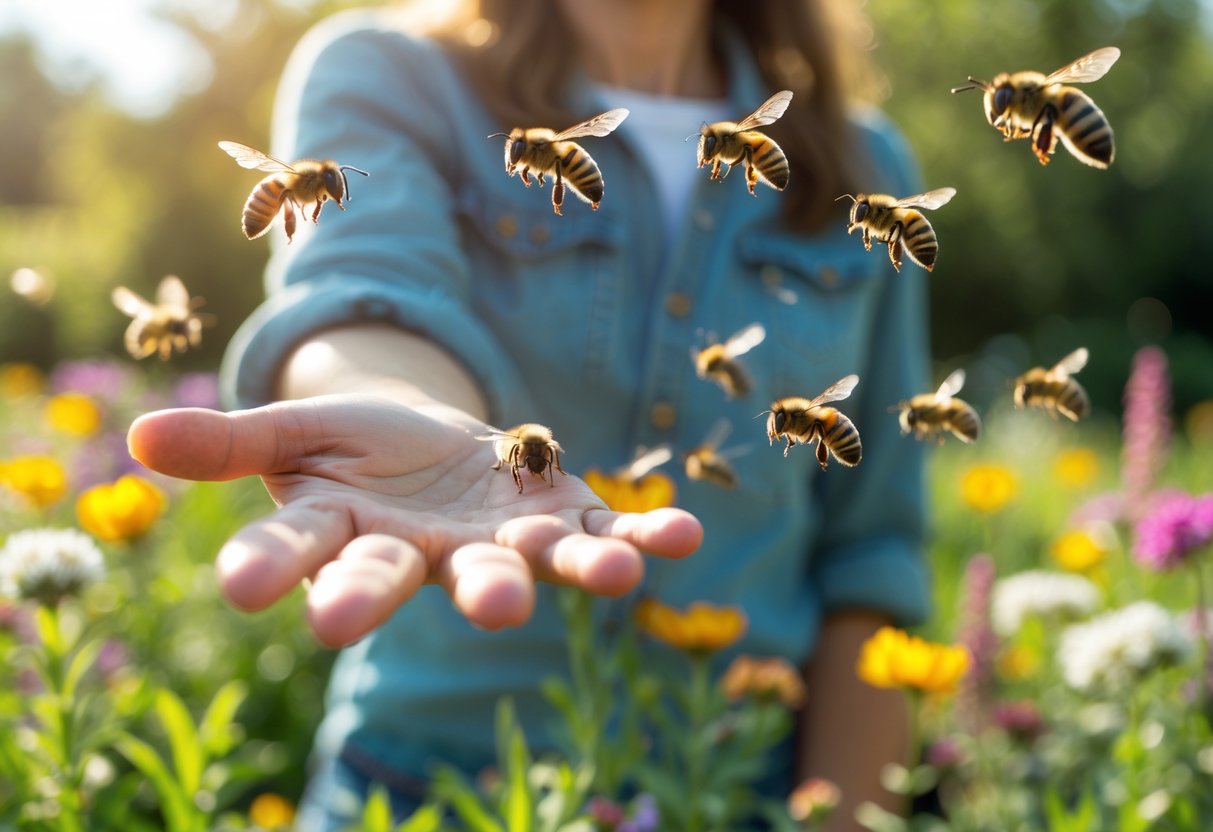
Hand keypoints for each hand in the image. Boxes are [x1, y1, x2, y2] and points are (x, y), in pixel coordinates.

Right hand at [127, 395, 701, 646]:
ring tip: (619, 576)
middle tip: (491, 610)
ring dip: (577, 569)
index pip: (307, 556)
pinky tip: (688, 533)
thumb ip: (232, 445)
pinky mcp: (556, 519)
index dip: (277, 572)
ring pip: (533, 564)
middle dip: (463, 591)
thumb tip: (139, 441)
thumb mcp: (294, 434)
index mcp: (350, 536)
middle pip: (438, 578)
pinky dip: (645, 535)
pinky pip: (604, 530)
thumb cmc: (353, 447)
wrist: (425, 448)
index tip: (241, 594)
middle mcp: (428, 555)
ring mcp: (497, 543)